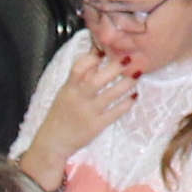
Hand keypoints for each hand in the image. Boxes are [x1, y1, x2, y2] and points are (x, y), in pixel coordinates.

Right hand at [27, 51, 139, 170]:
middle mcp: (78, 99)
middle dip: (113, 68)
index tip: (105, 49)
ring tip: (137, 74)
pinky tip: (134, 95)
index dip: (92, 57)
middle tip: (128, 59)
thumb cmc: (61, 113)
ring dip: (125, 83)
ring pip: (109, 95)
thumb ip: (81, 74)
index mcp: (68, 88)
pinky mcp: (97, 126)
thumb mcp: (66, 92)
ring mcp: (88, 113)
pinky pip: (115, 113)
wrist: (54, 142)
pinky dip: (126, 103)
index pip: (78, 68)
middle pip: (95, 80)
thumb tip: (96, 52)